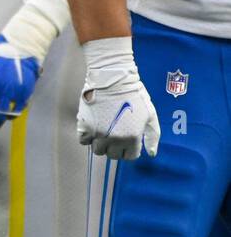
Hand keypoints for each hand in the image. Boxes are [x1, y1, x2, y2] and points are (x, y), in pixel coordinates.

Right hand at [77, 45, 159, 160]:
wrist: (112, 79)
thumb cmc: (134, 95)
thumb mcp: (150, 115)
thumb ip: (152, 136)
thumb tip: (151, 153)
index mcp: (133, 138)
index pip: (129, 156)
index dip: (128, 149)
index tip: (126, 140)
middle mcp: (116, 139)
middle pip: (112, 155)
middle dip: (114, 147)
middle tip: (114, 133)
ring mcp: (99, 134)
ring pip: (98, 150)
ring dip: (100, 143)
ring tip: (103, 130)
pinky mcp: (85, 126)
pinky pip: (83, 141)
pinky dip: (87, 136)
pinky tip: (92, 126)